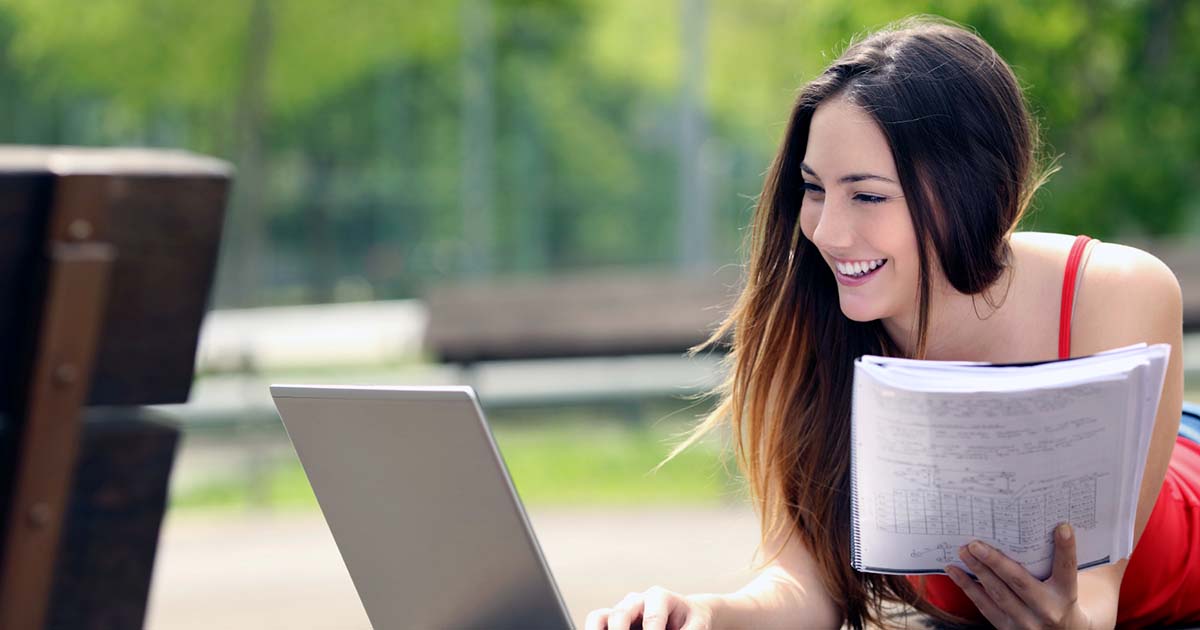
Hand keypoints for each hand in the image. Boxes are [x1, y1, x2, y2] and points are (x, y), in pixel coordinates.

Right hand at [584, 585, 714, 629]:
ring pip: (601, 617)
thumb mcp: (698, 624)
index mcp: (659, 597)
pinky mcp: (613, 621)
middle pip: (620, 615)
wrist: (685, 616)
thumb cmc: (691, 620)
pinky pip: (597, 623)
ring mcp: (622, 609)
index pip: (652, 618)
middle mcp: (636, 601)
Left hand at [946, 523, 1090, 629]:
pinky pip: (985, 608)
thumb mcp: (1091, 585)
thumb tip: (1104, 523)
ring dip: (976, 572)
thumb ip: (1093, 558)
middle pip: (1018, 583)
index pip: (1068, 568)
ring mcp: (1026, 624)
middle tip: (974, 542)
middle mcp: (1047, 612)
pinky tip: (953, 571)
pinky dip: (968, 588)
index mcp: (1069, 596)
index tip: (1062, 525)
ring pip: (997, 595)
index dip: (1066, 547)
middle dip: (994, 561)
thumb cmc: (1078, 603)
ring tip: (961, 551)